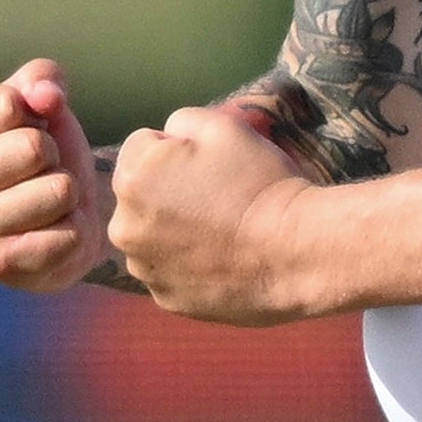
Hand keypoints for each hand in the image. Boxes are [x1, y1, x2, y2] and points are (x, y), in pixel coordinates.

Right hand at [0, 58, 115, 290]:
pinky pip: (67, 234)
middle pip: (33, 147)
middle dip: (53, 154)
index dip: (36, 114)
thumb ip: (41, 79)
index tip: (25, 132)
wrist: (59, 216)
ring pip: (57, 190)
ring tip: (48, 199)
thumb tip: (47, 96)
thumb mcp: (38, 100)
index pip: (8, 104)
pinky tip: (54, 230)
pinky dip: (74, 230)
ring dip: (66, 192)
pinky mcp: (0, 266)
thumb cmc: (40, 150)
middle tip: (41, 170)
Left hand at [110, 103, 315, 322]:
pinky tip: (222, 261)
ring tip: (220, 233)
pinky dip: (187, 267)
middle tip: (216, 199)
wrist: (297, 252)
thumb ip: (181, 122)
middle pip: (139, 196)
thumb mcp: (223, 127)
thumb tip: (168, 138)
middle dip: (165, 192)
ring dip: (171, 232)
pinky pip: (169, 273)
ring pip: (151, 238)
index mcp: (133, 178)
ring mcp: (145, 269)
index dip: (176, 150)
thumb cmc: (261, 183)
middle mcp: (125, 227)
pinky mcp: (166, 300)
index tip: (209, 166)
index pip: (140, 147)